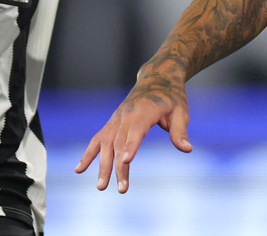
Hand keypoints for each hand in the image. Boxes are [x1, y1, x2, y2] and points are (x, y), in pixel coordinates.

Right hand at [74, 68, 192, 192]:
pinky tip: (79, 170)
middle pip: (119, 142)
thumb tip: (187, 149)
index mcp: (145, 110)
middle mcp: (126, 114)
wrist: (156, 78)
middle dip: (119, 166)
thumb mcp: (180, 111)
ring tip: (101, 187)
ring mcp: (117, 118)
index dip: (131, 145)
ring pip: (106, 143)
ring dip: (102, 165)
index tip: (126, 161)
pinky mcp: (112, 123)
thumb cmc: (171, 97)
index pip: (136, 129)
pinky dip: (88, 154)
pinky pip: (97, 139)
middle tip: (121, 189)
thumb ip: (180, 131)